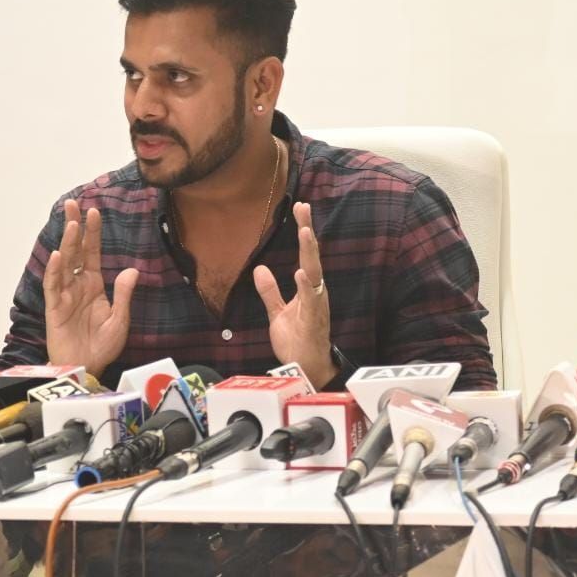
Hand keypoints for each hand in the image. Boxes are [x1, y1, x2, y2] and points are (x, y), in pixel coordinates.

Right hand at [41, 200, 138, 377]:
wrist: (88, 367)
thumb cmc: (102, 345)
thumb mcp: (120, 318)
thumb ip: (124, 294)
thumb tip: (132, 270)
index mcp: (95, 285)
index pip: (93, 253)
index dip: (93, 233)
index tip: (94, 212)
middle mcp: (78, 286)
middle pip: (76, 251)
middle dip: (74, 227)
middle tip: (73, 204)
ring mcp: (65, 295)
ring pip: (65, 264)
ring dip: (67, 244)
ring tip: (70, 223)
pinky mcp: (55, 308)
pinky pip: (54, 287)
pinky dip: (56, 271)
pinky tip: (59, 256)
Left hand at [254, 202, 336, 388]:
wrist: (305, 368)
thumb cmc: (297, 341)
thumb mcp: (278, 312)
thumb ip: (270, 291)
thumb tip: (260, 269)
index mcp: (308, 288)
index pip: (305, 254)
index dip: (304, 231)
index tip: (301, 208)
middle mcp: (315, 292)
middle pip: (312, 256)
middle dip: (308, 231)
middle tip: (304, 207)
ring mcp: (316, 305)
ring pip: (314, 273)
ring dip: (310, 253)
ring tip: (305, 232)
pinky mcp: (314, 320)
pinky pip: (311, 301)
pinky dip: (307, 286)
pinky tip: (302, 272)